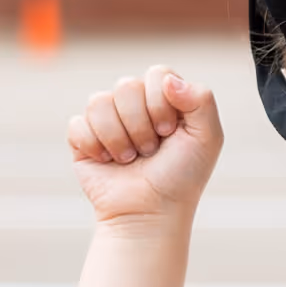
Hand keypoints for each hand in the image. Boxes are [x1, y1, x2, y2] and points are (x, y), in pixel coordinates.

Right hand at [67, 66, 222, 223]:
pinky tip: (108, 162)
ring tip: (130, 159)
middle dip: (140, 124)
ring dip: (118, 137)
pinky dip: (95, 147)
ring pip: (98, 101)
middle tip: (150, 151)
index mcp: (164, 99)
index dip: (160, 102)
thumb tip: (168, 80)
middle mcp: (135, 105)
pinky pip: (77, 124)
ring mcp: (107, 120)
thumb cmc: (181, 178)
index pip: (156, 73)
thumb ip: (201, 100)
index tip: (169, 132)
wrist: (149, 213)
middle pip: (126, 85)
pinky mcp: (83, 138)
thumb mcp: (207, 139)